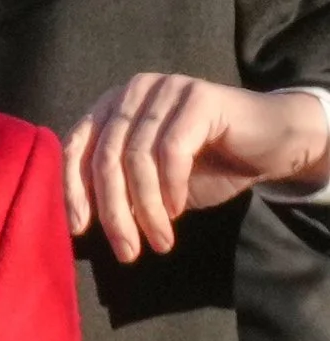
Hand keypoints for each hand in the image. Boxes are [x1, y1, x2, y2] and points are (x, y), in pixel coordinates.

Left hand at [62, 75, 329, 262]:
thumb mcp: (147, 184)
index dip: (73, 191)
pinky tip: (179, 209)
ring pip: (137, 158)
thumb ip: (114, 191)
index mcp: (112, 107)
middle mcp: (134, 91)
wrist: (266, 146)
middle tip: (127, 252)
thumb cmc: (203, 167)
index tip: (80, 231)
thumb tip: (78, 223)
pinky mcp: (198, 96)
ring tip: (159, 241)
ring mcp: (167, 89)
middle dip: (113, 213)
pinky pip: (171, 150)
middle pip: (106, 158)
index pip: (75, 148)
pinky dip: (171, 187)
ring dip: (146, 210)